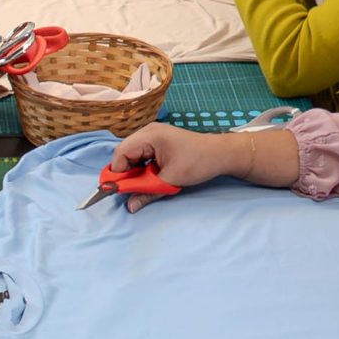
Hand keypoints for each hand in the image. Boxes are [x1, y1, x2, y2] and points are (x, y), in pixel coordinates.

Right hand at [110, 121, 245, 197]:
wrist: (220, 154)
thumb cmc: (198, 162)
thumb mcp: (171, 180)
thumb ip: (147, 193)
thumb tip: (130, 206)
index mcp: (149, 136)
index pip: (121, 153)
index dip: (118, 173)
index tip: (119, 190)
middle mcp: (148, 132)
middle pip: (125, 154)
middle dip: (126, 173)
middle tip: (130, 190)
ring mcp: (153, 136)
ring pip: (132, 156)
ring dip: (134, 172)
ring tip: (143, 184)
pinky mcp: (158, 143)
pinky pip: (142, 156)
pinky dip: (142, 168)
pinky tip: (149, 178)